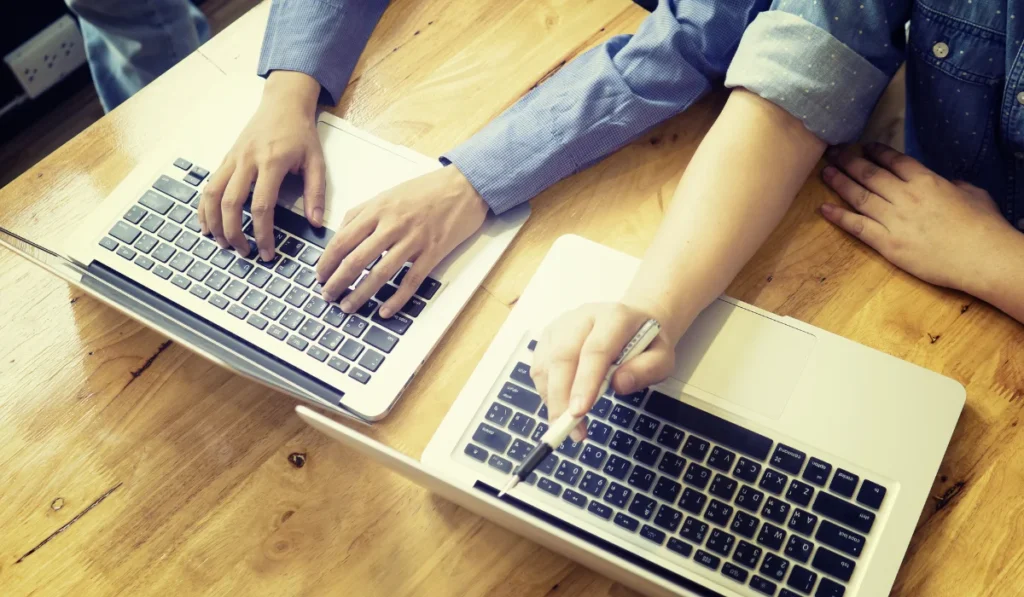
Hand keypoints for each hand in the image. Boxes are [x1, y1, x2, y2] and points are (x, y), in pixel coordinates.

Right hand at [200, 71, 324, 260]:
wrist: (282, 103)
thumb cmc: (300, 133)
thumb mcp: (316, 161)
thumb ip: (316, 193)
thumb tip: (315, 223)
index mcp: (271, 163)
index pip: (261, 206)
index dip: (262, 233)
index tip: (267, 252)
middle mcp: (247, 161)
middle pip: (230, 203)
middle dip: (234, 233)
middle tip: (244, 253)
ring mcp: (232, 158)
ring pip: (212, 194)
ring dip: (214, 222)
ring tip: (222, 243)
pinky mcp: (225, 158)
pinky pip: (208, 185)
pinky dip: (204, 206)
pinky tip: (207, 223)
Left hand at [316, 165, 487, 317]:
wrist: (464, 186)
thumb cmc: (427, 190)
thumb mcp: (388, 194)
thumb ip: (362, 213)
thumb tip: (340, 236)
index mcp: (378, 210)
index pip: (343, 240)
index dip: (327, 261)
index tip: (320, 275)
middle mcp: (393, 225)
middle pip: (356, 260)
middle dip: (338, 282)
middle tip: (328, 296)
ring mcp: (413, 240)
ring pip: (380, 274)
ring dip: (360, 294)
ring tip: (349, 307)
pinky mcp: (433, 252)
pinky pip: (410, 281)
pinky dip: (396, 299)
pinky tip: (384, 311)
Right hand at [530, 302, 676, 441]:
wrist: (633, 321)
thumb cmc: (647, 343)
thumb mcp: (662, 358)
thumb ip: (647, 370)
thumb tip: (619, 385)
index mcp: (614, 317)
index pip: (595, 350)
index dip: (585, 382)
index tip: (579, 412)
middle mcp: (582, 317)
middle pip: (562, 357)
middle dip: (561, 397)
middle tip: (568, 428)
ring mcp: (561, 325)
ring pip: (546, 364)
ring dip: (552, 399)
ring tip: (569, 424)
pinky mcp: (548, 337)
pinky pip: (539, 368)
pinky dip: (546, 392)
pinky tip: (562, 405)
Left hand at [821, 142, 1016, 293]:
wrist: (982, 257)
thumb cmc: (984, 226)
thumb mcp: (973, 193)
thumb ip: (954, 185)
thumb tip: (947, 184)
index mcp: (926, 181)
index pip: (894, 160)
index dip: (876, 152)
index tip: (863, 147)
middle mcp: (905, 196)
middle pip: (870, 174)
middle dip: (849, 161)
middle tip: (833, 153)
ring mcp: (894, 219)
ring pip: (859, 196)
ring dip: (840, 182)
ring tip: (825, 172)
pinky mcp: (887, 243)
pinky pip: (857, 226)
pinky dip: (839, 216)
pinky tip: (824, 209)